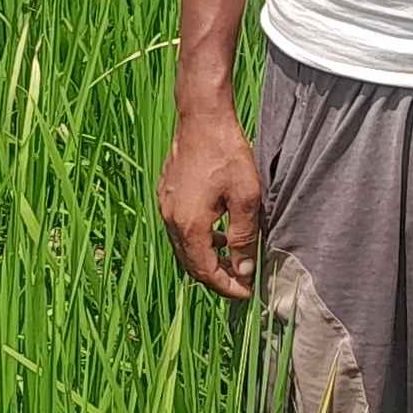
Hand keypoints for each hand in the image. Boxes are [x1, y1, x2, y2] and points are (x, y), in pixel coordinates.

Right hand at [157, 103, 265, 300]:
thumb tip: (243, 270)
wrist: (202, 118)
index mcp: (190, 226)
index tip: (247, 293)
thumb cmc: (227, 154)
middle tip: (240, 282)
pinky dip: (198, 240)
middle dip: (216, 278)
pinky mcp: (166, 196)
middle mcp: (171, 220)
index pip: (206, 272)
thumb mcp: (246, 199)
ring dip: (207, 259)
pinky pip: (180, 230)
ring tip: (233, 259)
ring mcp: (165, 207)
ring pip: (184, 248)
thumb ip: (243, 238)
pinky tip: (218, 232)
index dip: (227, 287)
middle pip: (191, 265)